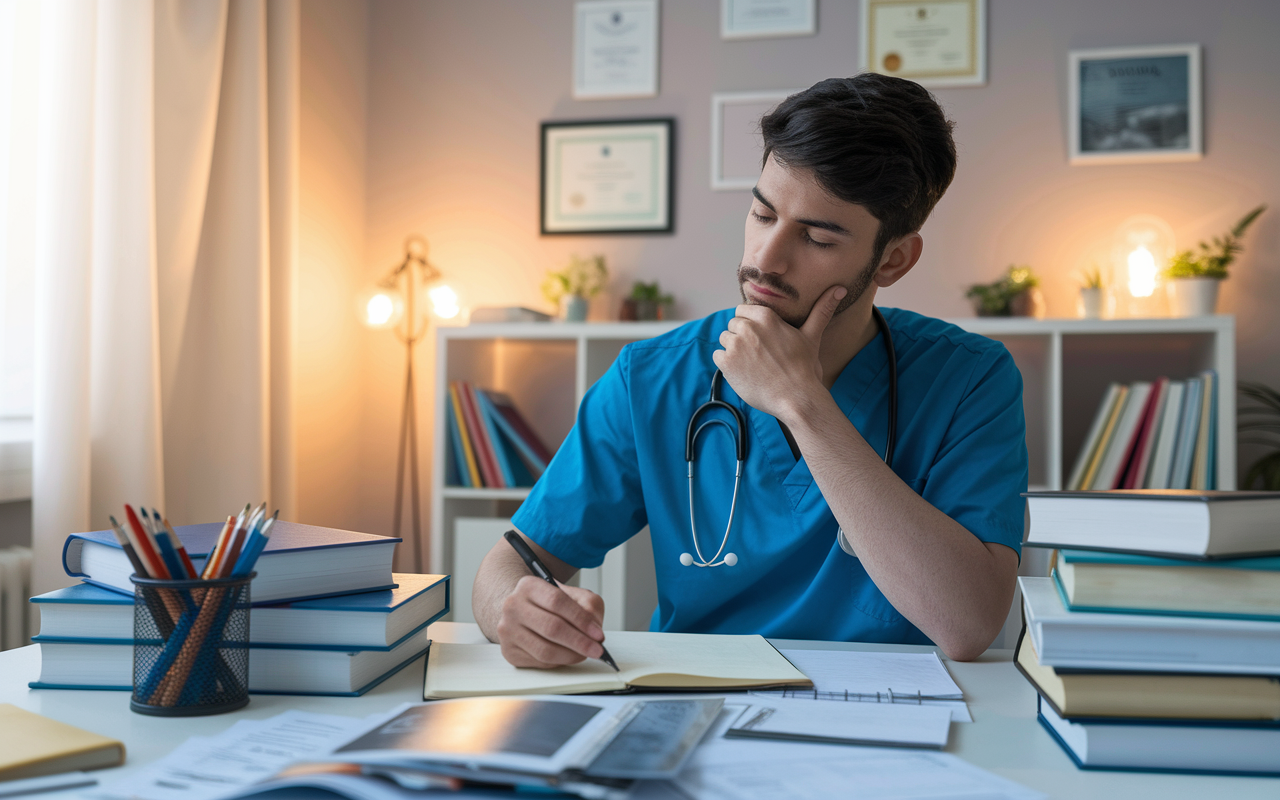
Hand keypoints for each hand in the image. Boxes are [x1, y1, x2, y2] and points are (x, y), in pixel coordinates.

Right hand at [496, 576, 606, 667]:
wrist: (524, 612)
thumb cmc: (551, 605)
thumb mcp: (573, 595)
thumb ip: (589, 607)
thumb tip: (595, 633)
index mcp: (528, 586)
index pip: (557, 601)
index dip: (581, 620)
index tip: (598, 634)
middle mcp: (513, 607)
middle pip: (551, 628)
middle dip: (579, 642)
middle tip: (597, 650)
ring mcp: (508, 630)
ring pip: (545, 650)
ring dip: (571, 656)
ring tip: (584, 654)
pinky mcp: (509, 651)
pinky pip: (539, 663)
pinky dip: (559, 662)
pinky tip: (567, 655)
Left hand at [713, 285, 846, 419]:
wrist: (796, 398)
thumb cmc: (804, 368)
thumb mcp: (812, 335)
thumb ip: (822, 310)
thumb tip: (840, 289)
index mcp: (765, 316)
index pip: (742, 311)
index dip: (750, 325)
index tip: (761, 339)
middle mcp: (747, 327)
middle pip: (732, 325)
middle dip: (742, 338)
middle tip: (759, 355)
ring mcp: (735, 345)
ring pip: (724, 340)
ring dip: (733, 351)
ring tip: (752, 365)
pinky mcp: (726, 363)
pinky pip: (717, 356)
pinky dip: (727, 365)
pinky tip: (744, 373)